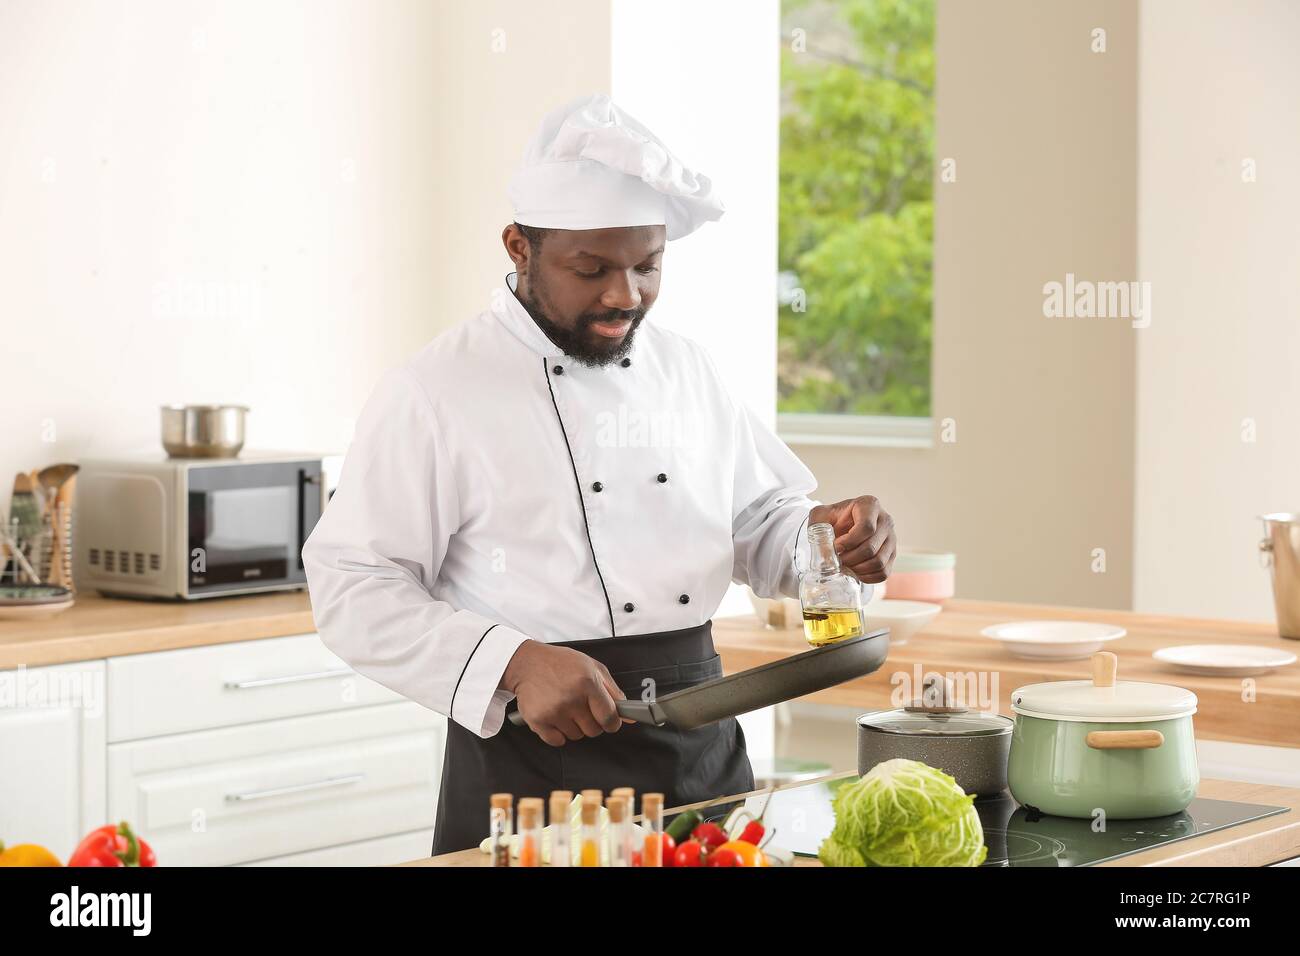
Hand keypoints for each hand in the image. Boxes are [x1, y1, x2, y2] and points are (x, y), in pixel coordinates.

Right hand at [501, 641, 626, 746]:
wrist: (527, 663)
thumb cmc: (561, 663)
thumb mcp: (592, 668)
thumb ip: (613, 691)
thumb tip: (629, 716)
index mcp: (587, 682)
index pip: (610, 717)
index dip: (612, 722)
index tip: (609, 721)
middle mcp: (571, 698)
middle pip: (594, 730)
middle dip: (592, 722)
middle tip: (582, 707)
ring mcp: (554, 711)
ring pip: (576, 736)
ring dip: (573, 726)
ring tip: (565, 707)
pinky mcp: (538, 720)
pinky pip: (557, 741)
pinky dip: (558, 733)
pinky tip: (554, 716)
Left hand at [808, 495, 896, 583]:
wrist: (841, 527)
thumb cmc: (832, 519)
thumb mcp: (820, 516)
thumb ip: (818, 527)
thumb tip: (825, 550)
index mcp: (869, 505)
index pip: (866, 527)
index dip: (849, 542)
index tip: (836, 547)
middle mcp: (885, 520)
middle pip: (871, 547)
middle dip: (850, 558)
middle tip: (837, 560)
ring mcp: (891, 538)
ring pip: (879, 562)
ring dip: (858, 569)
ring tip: (845, 565)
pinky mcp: (892, 555)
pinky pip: (884, 573)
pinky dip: (867, 577)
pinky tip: (854, 572)